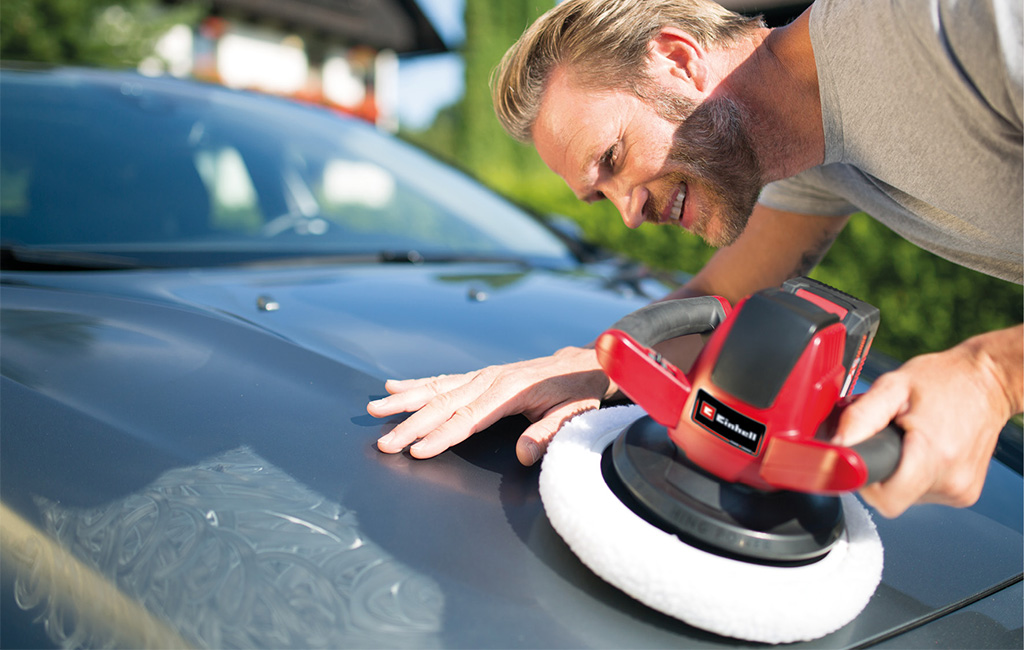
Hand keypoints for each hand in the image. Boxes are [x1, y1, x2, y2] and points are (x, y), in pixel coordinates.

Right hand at [367, 346, 614, 464]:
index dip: (442, 436)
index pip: (469, 419)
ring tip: (374, 411)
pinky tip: (392, 388)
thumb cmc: (575, 392)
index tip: (417, 451)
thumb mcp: (573, 415)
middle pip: (443, 405)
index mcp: (510, 391)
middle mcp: (490, 380)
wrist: (579, 364)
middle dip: (411, 426)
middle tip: (384, 443)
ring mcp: (481, 376)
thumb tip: (524, 453)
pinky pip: (442, 380)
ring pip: (436, 389)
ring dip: (404, 403)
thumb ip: (548, 433)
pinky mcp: (478, 377)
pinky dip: (415, 385)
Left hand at [835, 326, 1022, 516]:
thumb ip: (859, 417)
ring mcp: (960, 490)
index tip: (862, 459)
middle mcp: (951, 480)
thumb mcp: (892, 386)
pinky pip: (922, 492)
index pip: (885, 499)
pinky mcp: (963, 493)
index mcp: (933, 455)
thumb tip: (835, 445)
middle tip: (886, 438)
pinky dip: (915, 473)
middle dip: (878, 470)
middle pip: (892, 497)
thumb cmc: (944, 380)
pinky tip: (923, 448)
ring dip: (897, 471)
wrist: (988, 381)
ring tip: (909, 439)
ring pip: (905, 495)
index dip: (864, 481)